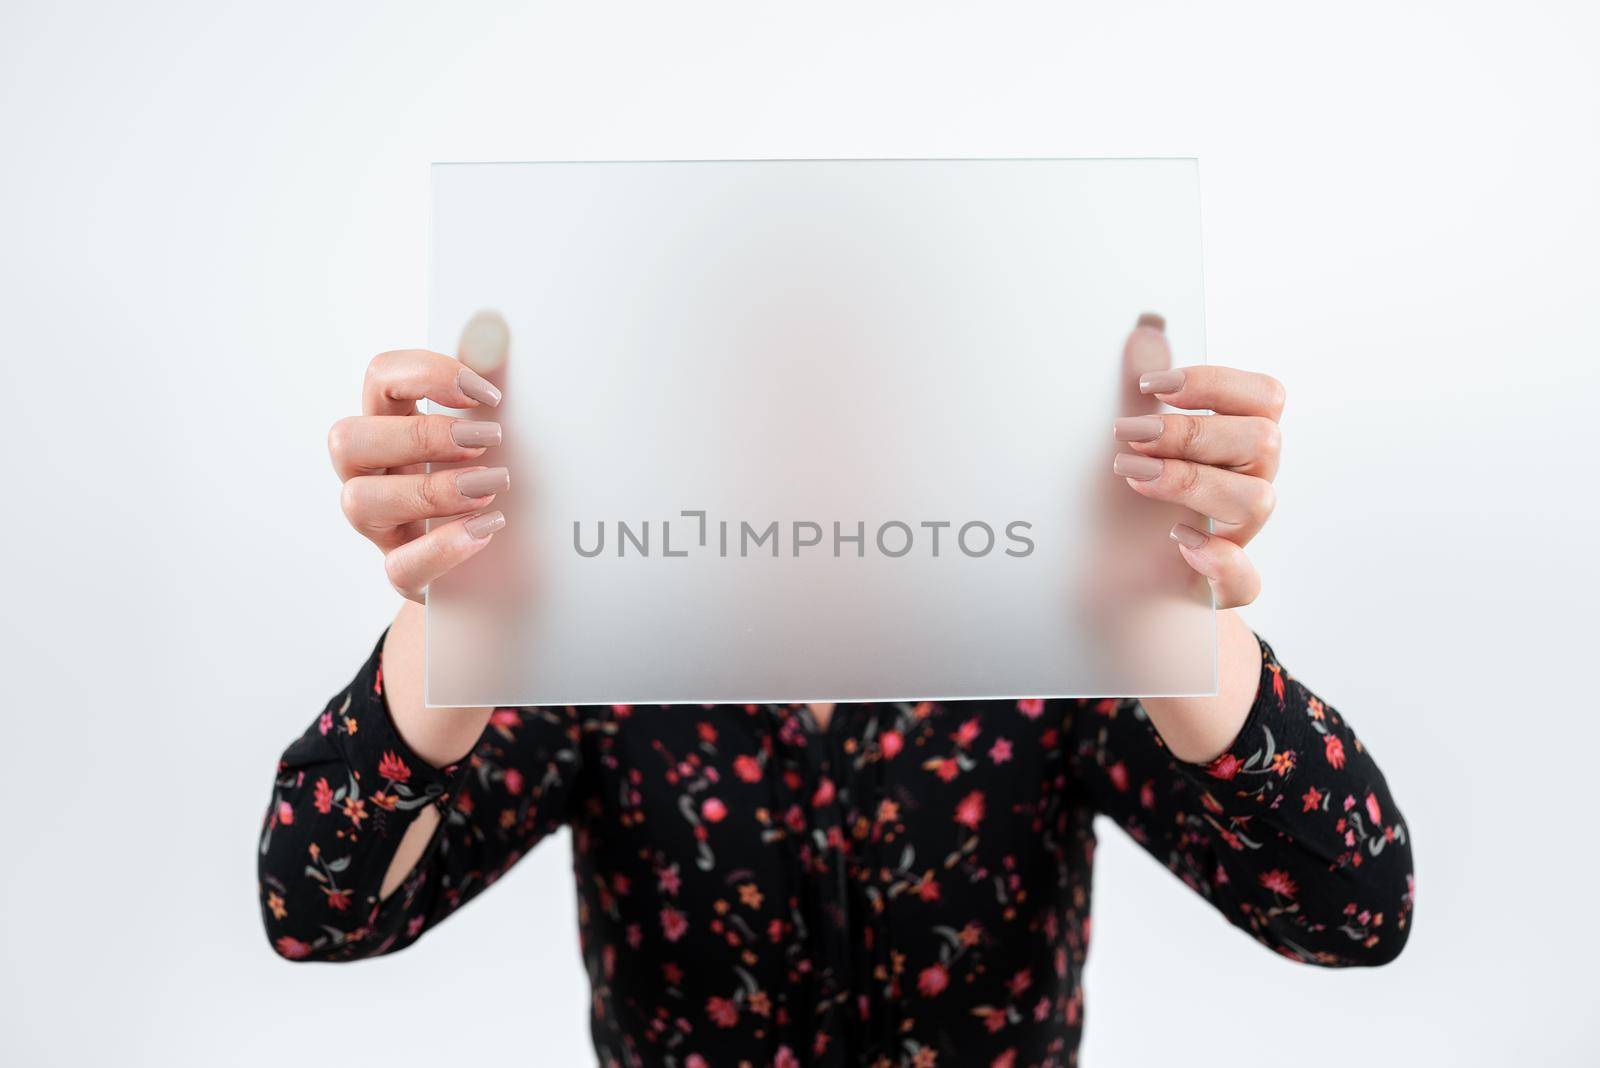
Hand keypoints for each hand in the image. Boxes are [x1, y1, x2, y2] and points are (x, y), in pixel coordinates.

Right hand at [328, 349, 508, 601]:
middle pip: (349, 438)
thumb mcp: (487, 433)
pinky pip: (398, 567)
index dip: (427, 374)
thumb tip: (494, 330)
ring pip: (359, 502)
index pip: (379, 377)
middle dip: (422, 435)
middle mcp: (371, 471)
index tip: (486, 393)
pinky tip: (487, 528)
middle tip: (488, 441)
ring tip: (491, 487)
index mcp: (391, 423)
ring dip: (431, 489)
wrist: (494, 561)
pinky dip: (444, 547)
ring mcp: (380, 524)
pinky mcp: (402, 571)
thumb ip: (485, 387)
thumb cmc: (482, 480)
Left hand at [1112, 323, 1284, 608]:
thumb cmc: (1133, 501)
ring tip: (1130, 474)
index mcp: (1238, 442)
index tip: (1151, 384)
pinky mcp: (1221, 586)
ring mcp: (1238, 535)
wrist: (1115, 579)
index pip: (1263, 396)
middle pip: (1262, 441)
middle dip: (1191, 431)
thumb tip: (1148, 327)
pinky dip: (1219, 561)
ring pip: (1258, 500)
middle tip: (1128, 432)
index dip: (1213, 383)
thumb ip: (1146, 386)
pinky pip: (1246, 580)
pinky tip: (1180, 543)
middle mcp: (1249, 484)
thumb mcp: (1136, 437)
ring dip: (1191, 481)